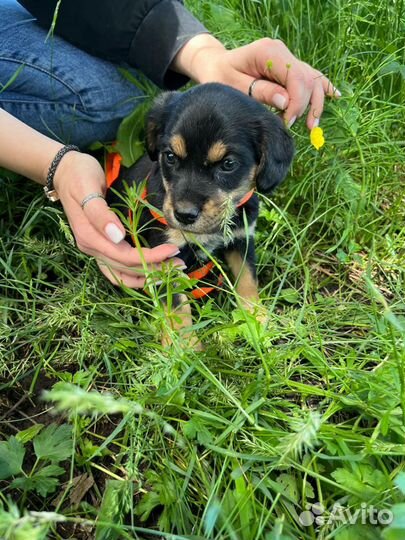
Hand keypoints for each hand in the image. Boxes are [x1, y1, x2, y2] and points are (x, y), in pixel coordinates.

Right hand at [53, 151, 182, 286]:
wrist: (64, 171)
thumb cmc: (78, 176)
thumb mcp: (87, 189)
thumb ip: (100, 214)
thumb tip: (117, 236)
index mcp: (90, 237)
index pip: (126, 256)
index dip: (151, 257)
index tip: (173, 250)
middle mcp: (91, 247)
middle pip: (127, 269)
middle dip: (154, 269)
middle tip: (180, 265)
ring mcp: (94, 249)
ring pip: (122, 275)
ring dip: (145, 278)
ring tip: (169, 273)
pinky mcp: (99, 246)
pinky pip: (117, 270)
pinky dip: (134, 276)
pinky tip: (150, 274)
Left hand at [174, 35, 339, 128]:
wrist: (215, 64)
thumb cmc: (220, 76)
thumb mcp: (235, 86)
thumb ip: (260, 92)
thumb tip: (285, 101)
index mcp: (269, 52)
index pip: (296, 76)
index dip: (297, 101)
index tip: (288, 122)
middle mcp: (281, 52)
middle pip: (307, 78)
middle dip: (305, 105)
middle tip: (296, 127)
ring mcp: (286, 58)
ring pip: (312, 78)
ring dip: (315, 102)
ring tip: (312, 125)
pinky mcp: (288, 67)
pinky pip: (310, 76)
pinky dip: (321, 87)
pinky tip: (335, 95)